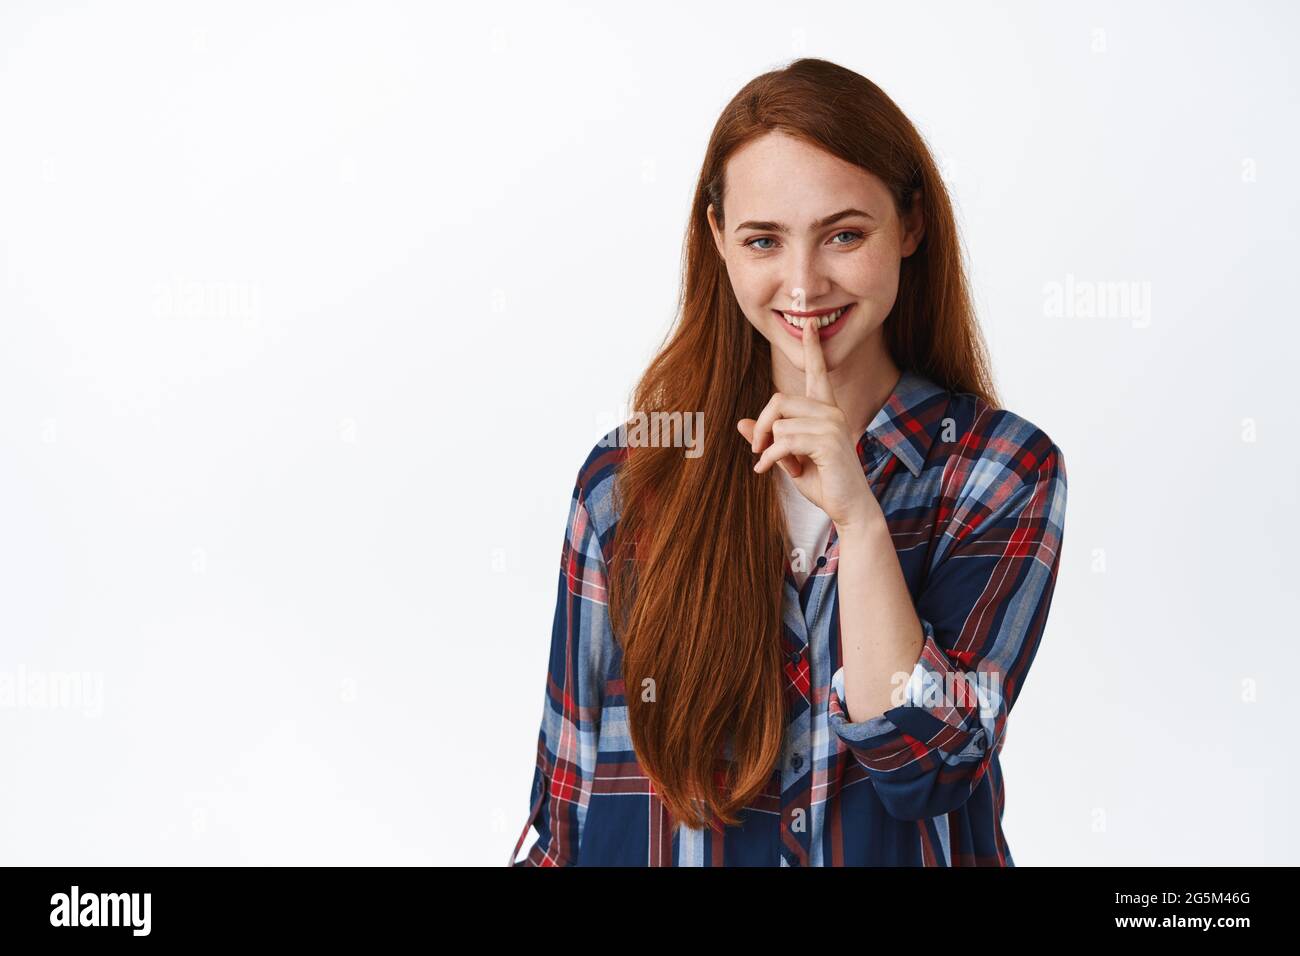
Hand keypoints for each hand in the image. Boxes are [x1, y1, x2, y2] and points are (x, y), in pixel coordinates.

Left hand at [736, 318, 878, 529]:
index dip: (812, 348)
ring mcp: (832, 424)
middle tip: (757, 448)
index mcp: (825, 410)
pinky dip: (769, 458)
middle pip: (779, 399)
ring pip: (779, 422)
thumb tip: (740, 423)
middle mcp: (831, 411)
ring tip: (776, 465)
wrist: (849, 508)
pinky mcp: (828, 441)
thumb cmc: (823, 483)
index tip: (810, 324)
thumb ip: (768, 439)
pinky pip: (783, 440)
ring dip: (768, 447)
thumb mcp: (789, 458)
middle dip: (761, 425)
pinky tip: (766, 470)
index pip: (818, 372)